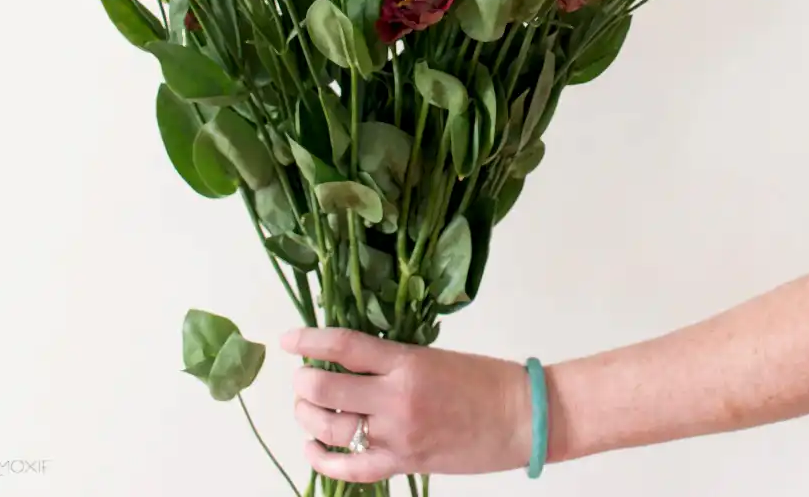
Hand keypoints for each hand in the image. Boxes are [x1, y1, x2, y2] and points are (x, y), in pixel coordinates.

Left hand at [281, 327, 533, 483]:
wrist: (520, 417)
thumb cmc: (483, 378)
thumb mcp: (432, 355)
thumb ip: (390, 358)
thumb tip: (347, 356)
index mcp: (405, 361)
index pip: (343, 345)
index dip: (309, 339)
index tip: (287, 339)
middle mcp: (395, 398)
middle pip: (327, 388)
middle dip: (303, 381)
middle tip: (302, 376)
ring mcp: (398, 435)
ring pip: (332, 428)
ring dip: (308, 416)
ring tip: (306, 407)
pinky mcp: (405, 463)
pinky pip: (352, 468)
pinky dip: (324, 458)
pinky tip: (311, 446)